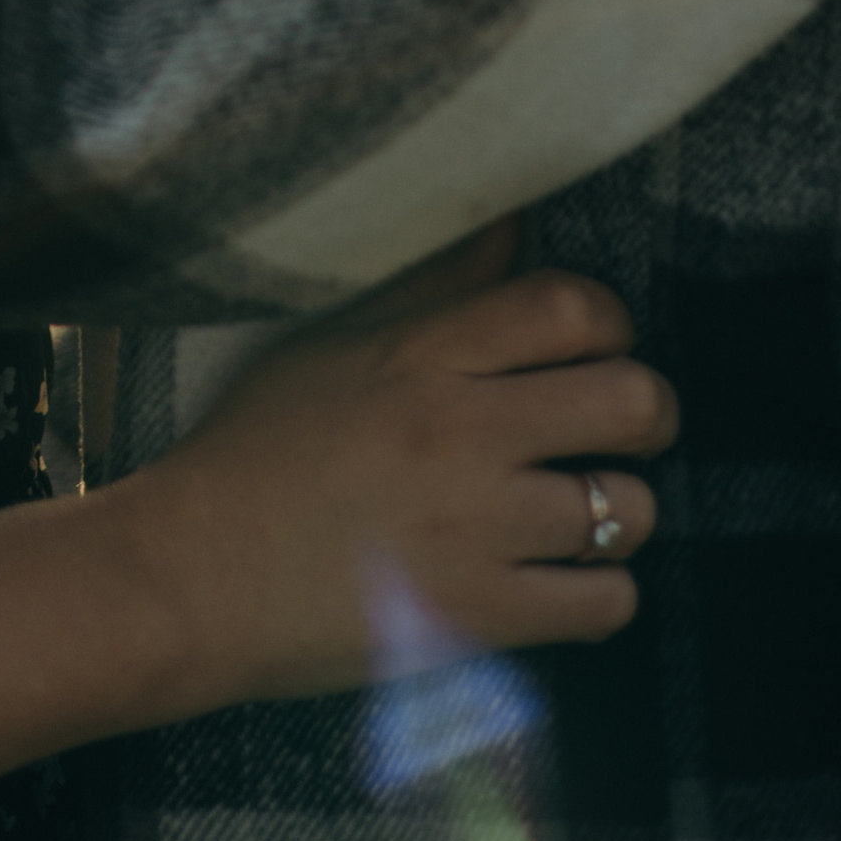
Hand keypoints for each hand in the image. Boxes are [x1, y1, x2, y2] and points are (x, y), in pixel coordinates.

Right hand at [115, 229, 675, 722]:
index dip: (608, 321)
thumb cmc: (257, 447)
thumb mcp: (332, 342)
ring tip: (582, 507)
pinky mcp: (479, 618)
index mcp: (419, 355)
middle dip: (646, 411)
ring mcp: (474, 530)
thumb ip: (433, 286)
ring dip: (620, 509)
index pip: (568, 307)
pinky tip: (562, 577)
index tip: (595, 343)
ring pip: (629, 508)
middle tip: (618, 425)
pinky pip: (607, 603)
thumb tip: (516, 223)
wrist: (194, 575)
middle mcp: (458, 433)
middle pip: (630, 400)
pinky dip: (601, 591)